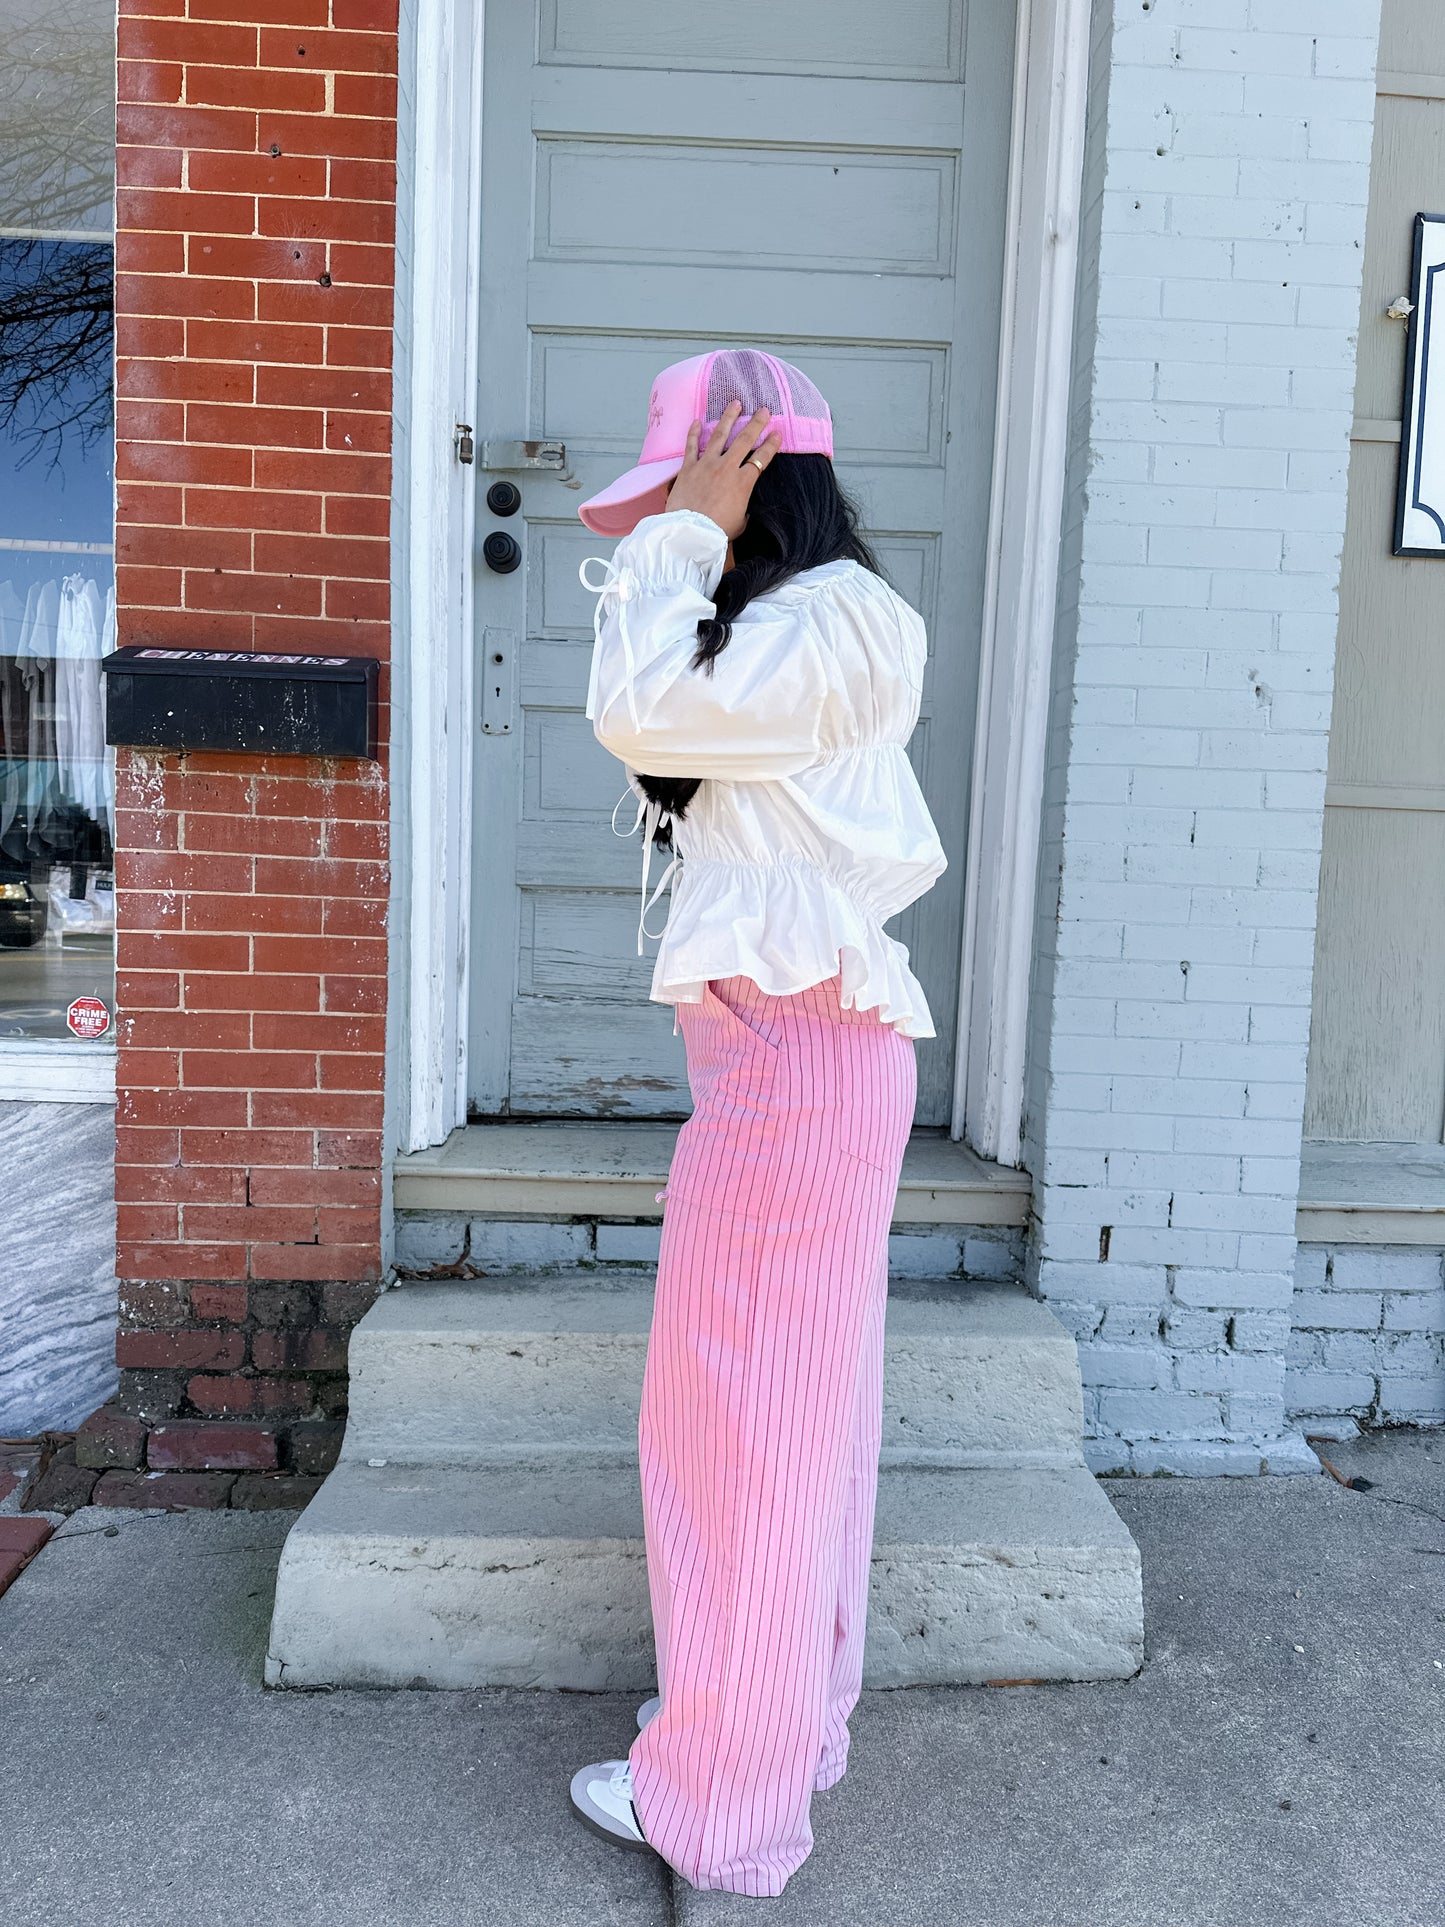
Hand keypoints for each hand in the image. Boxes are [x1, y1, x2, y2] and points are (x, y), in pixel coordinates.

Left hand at [665, 401, 783, 539]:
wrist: (692, 533)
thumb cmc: (718, 531)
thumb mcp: (740, 522)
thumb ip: (744, 510)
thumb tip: (744, 508)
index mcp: (743, 482)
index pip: (761, 458)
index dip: (771, 445)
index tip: (777, 433)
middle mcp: (726, 468)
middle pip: (744, 440)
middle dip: (756, 423)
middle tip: (763, 410)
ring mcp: (706, 465)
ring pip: (719, 435)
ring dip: (729, 418)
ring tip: (735, 403)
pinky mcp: (688, 468)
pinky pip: (691, 445)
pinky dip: (693, 432)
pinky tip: (697, 421)